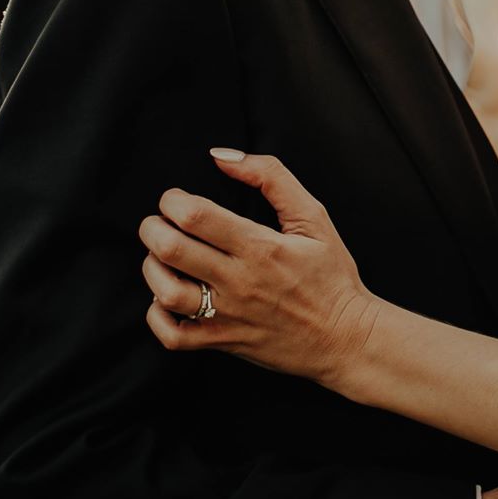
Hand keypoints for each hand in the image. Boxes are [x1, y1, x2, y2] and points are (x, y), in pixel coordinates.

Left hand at [140, 149, 376, 385]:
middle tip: (158, 223)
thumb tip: (223, 157)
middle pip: (171, 250)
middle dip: (152, 228)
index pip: (196, 216)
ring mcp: (229, 315)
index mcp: (261, 246)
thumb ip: (271, 178)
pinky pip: (173, 336)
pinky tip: (165, 298)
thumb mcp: (313, 216)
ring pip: (166, 292)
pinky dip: (157, 316)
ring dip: (152, 268)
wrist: (345, 338)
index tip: (176, 199)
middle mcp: (240, 281)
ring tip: (161, 257)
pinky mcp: (222, 342)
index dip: (173, 200)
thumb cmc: (331, 275)